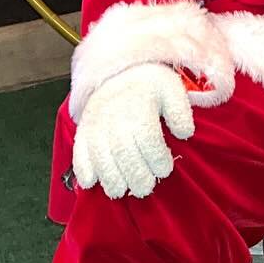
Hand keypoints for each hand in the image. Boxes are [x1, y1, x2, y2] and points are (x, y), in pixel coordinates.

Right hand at [72, 63, 193, 200]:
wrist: (116, 71)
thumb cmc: (147, 85)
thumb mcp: (171, 88)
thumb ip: (180, 111)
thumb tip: (185, 133)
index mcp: (139, 107)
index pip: (149, 139)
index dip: (158, 159)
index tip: (165, 169)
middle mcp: (115, 118)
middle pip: (125, 153)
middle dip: (136, 177)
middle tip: (145, 188)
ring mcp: (96, 126)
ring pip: (101, 158)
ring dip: (110, 179)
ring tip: (121, 190)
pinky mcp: (82, 132)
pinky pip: (78, 153)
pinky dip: (82, 170)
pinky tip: (91, 182)